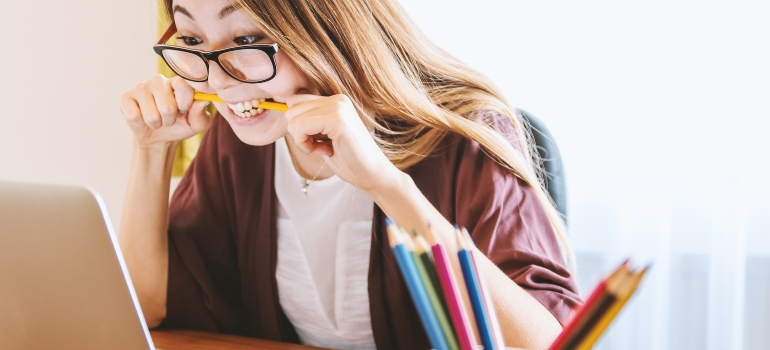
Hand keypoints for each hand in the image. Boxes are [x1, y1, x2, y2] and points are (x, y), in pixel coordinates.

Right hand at [119, 74, 211, 145]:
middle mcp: (159, 80)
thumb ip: (201, 114)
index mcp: (178, 82)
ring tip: (157, 119)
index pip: (183, 85)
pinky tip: (142, 118)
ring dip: (156, 123)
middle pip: (167, 106)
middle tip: (168, 118)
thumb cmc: (180, 125)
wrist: (159, 136)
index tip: (184, 110)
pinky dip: (141, 124)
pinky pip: (134, 116)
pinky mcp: (125, 97)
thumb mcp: (196, 124)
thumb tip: (202, 101)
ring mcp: (141, 87)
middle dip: (169, 120)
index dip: (185, 103)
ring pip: (151, 115)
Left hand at [284, 93, 399, 193]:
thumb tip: (285, 111)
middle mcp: (337, 99)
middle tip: (320, 145)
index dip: (299, 124)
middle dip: (299, 132)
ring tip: (324, 148)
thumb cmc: (349, 159)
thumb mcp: (324, 135)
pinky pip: (300, 127)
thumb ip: (310, 121)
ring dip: (303, 139)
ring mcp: (338, 107)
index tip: (316, 139)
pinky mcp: (337, 120)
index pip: (295, 101)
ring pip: (293, 118)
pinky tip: (325, 151)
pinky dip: (306, 144)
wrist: (373, 175)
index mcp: (335, 100)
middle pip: (291, 108)